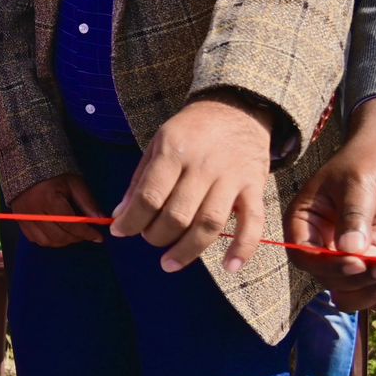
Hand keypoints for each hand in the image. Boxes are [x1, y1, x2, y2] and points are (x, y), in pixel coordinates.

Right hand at [10, 173, 104, 246]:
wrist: (28, 169)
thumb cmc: (55, 175)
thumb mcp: (75, 184)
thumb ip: (87, 203)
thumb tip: (100, 220)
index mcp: (49, 199)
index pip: (70, 224)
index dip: (86, 233)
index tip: (98, 237)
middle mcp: (34, 212)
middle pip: (58, 236)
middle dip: (76, 238)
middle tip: (86, 234)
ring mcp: (24, 218)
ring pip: (46, 241)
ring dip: (63, 242)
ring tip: (72, 234)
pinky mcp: (19, 221)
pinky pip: (35, 239)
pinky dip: (48, 240)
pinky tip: (57, 233)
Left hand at [112, 96, 271, 273]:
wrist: (237, 109)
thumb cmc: (190, 132)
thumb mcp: (157, 145)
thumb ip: (139, 181)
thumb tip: (120, 216)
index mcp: (173, 152)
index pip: (149, 197)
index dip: (131, 221)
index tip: (120, 231)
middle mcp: (203, 166)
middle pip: (178, 215)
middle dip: (156, 236)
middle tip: (149, 238)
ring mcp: (232, 178)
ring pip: (210, 224)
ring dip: (188, 251)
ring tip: (170, 263)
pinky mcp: (255, 187)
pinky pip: (254, 223)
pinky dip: (243, 248)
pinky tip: (230, 267)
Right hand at [286, 97, 375, 310]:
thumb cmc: (367, 163)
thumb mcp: (357, 183)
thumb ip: (354, 215)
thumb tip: (351, 250)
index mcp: (304, 223)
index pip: (304, 255)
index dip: (326, 265)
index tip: (356, 263)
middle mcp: (322, 246)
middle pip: (327, 279)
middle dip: (356, 279)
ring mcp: (349, 257)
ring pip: (348, 293)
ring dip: (371, 292)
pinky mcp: (375, 263)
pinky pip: (375, 291)